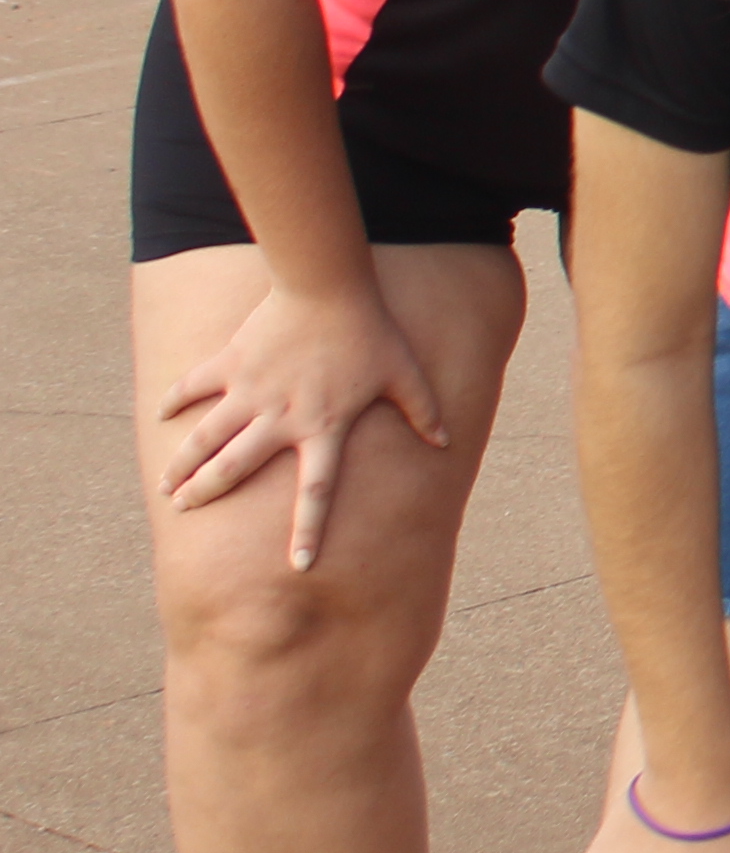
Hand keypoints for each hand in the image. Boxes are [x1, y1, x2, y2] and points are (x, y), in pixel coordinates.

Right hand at [154, 274, 448, 571]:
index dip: (309, 531)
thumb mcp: (405, 374)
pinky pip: (194, 387)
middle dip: (206, 493)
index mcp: (323, 428)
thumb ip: (424, 411)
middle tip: (183, 511)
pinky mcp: (229, 364)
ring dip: (182, 464)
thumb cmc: (370, 331)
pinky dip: (175, 401)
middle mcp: (280, 418)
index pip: (316, 492)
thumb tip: (446, 443)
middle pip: (235, 469)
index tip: (300, 565)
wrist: (328, 287)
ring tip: (167, 487)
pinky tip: (160, 417)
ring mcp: (249, 392)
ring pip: (205, 438)